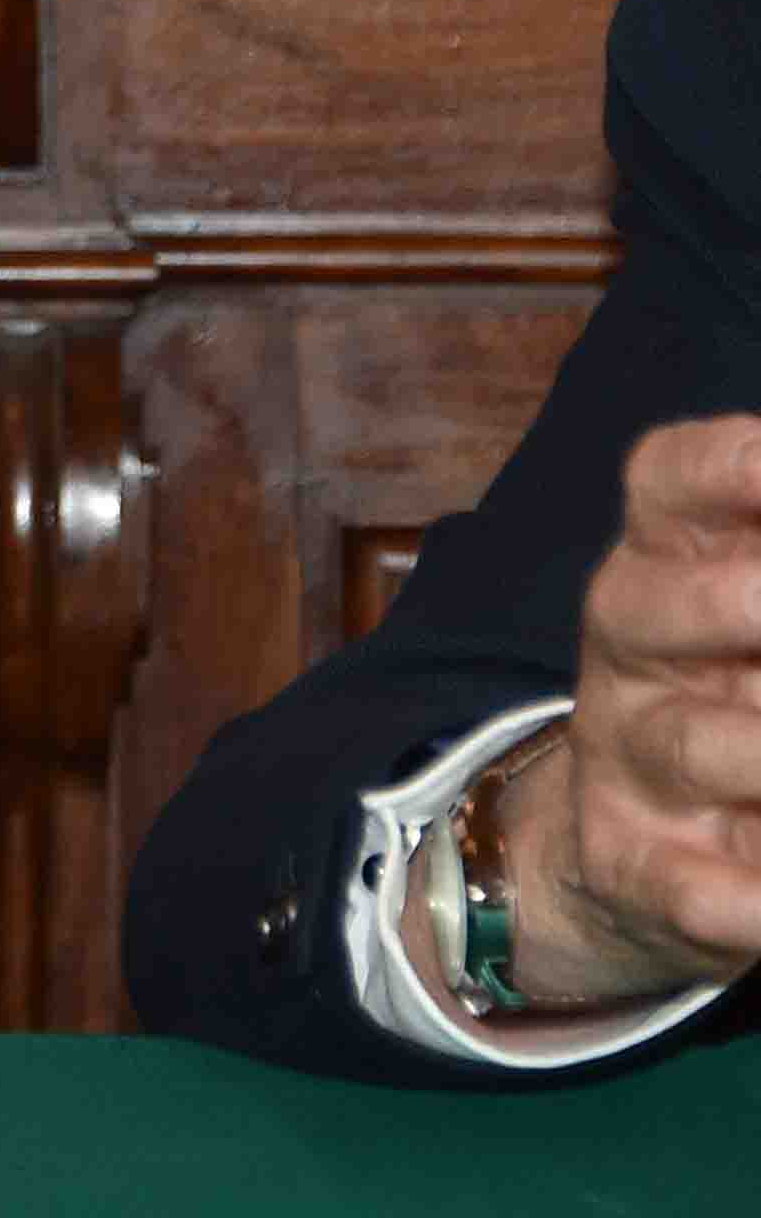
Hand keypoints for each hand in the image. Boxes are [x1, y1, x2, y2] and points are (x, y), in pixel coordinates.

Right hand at [490, 416, 760, 1005]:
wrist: (618, 849)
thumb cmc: (728, 691)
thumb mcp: (747, 606)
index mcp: (663, 565)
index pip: (668, 481)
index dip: (734, 465)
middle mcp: (630, 652)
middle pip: (649, 605)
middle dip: (743, 602)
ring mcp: (628, 762)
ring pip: (688, 747)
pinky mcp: (640, 871)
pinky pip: (688, 890)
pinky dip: (742, 901)